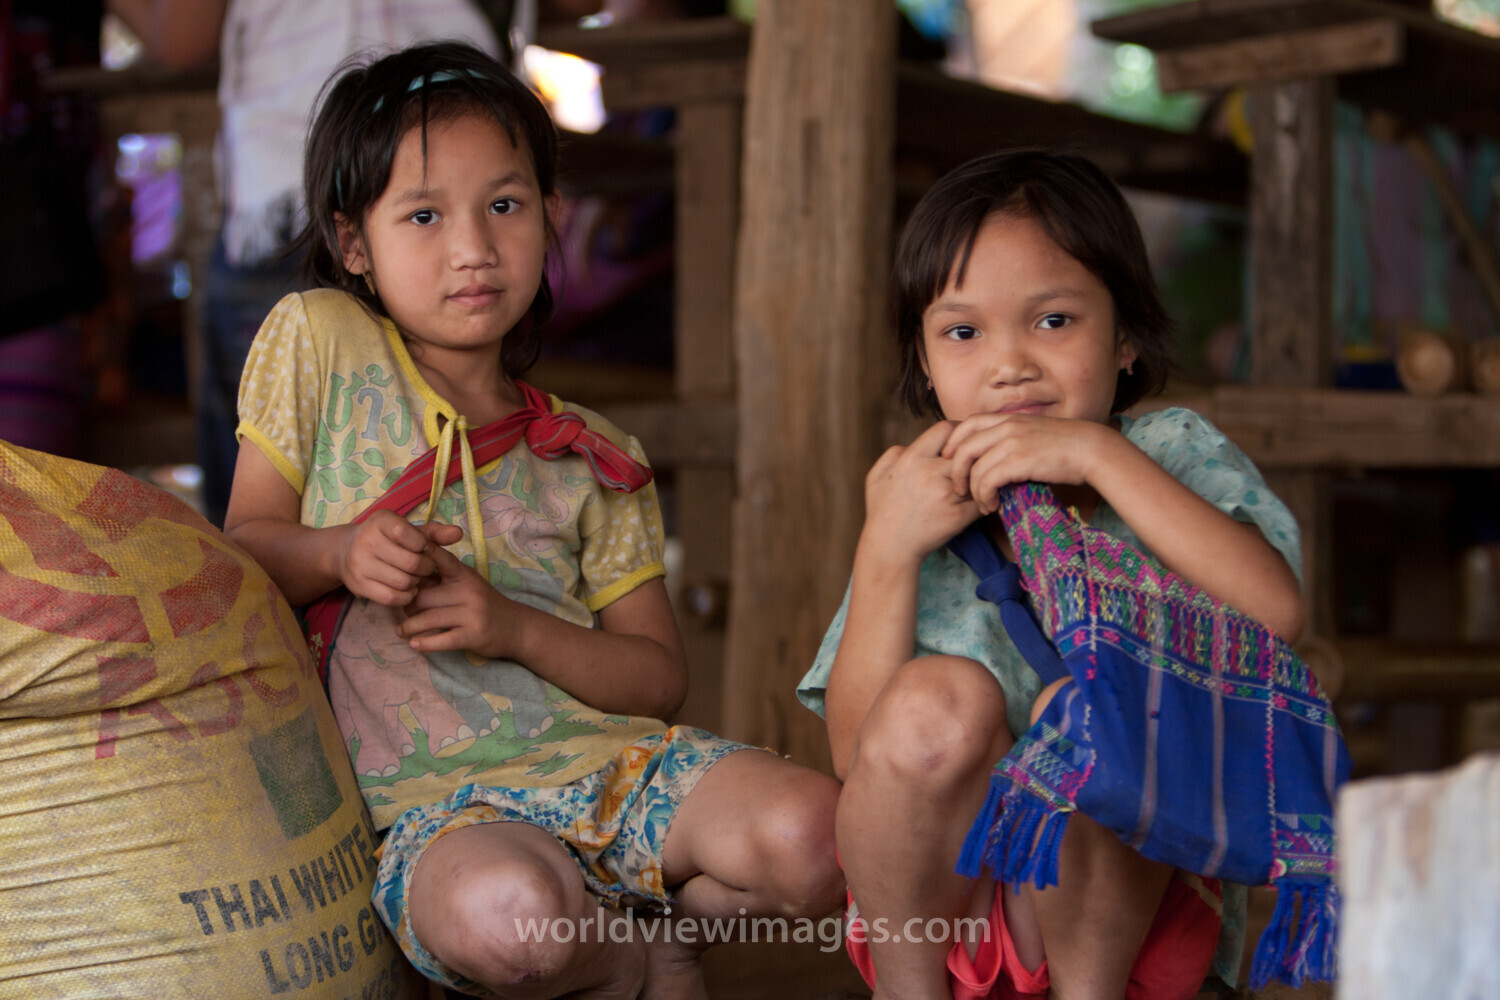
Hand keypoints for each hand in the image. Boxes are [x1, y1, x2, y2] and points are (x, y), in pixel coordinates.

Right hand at [335, 511, 462, 605]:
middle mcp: (366, 540)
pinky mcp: (358, 585)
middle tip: (425, 568)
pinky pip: (391, 598)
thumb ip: (434, 533)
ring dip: (416, 583)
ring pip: (403, 582)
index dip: (423, 546)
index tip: (424, 548)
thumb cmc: (387, 539)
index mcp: (381, 521)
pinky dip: (406, 596)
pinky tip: (407, 589)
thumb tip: (458, 534)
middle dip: (425, 568)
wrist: (345, 551)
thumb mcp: (408, 531)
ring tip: (415, 577)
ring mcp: (359, 564)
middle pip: (411, 563)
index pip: (408, 534)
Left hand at [397, 541, 521, 658]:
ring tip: (401, 631)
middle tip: (402, 613)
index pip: (441, 559)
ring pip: (429, 619)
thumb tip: (406, 579)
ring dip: (409, 627)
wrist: (514, 627)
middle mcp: (469, 591)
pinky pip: (442, 640)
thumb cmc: (483, 604)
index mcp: (465, 575)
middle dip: (408, 606)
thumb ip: (442, 579)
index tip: (401, 556)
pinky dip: (425, 644)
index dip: (422, 555)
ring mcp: (472, 613)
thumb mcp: (467, 584)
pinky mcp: (474, 635)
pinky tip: (415, 644)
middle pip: (424, 596)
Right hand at [862, 420, 982, 565]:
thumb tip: (914, 444)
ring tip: (980, 482)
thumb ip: (895, 453)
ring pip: (978, 474)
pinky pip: (982, 500)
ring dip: (981, 477)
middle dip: (973, 455)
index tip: (961, 443)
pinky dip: (985, 500)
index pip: (947, 428)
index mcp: (912, 458)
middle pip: (967, 450)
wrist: (889, 548)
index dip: (958, 432)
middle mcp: (930, 472)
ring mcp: (947, 494)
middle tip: (977, 461)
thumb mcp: (877, 476)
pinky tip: (981, 502)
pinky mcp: (959, 516)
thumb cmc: (882, 511)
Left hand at [942, 414, 1112, 513]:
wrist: (1090, 449)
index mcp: (1008, 419)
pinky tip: (993, 505)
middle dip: (955, 471)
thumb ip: (1011, 441)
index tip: (951, 462)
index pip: (967, 424)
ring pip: (974, 468)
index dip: (953, 443)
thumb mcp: (1033, 434)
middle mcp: (1006, 426)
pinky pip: (988, 481)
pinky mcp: (1019, 460)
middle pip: (962, 447)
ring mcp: (1011, 442)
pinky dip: (985, 496)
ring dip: (973, 491)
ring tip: (982, 504)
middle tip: (959, 489)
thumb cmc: (1065, 447)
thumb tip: (994, 460)